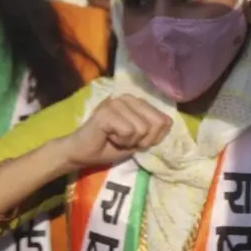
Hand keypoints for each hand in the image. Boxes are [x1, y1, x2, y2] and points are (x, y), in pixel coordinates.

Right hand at [52, 95, 174, 170]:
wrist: (81, 153)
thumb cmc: (109, 146)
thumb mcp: (138, 140)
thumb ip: (154, 130)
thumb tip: (168, 123)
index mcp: (136, 101)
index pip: (163, 120)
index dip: (153, 138)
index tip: (135, 141)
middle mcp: (127, 97)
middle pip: (155, 124)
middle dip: (143, 140)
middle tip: (125, 141)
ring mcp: (116, 102)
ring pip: (142, 129)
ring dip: (129, 141)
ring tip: (115, 138)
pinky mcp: (106, 112)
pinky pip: (128, 131)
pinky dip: (120, 141)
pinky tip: (108, 137)